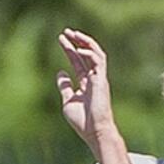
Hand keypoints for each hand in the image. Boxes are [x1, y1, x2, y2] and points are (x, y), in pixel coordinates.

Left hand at [57, 28, 117, 154]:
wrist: (95, 132)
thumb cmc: (82, 122)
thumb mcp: (68, 101)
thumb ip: (65, 87)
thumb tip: (61, 72)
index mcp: (86, 84)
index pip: (78, 62)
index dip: (70, 50)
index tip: (61, 39)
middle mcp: (94, 79)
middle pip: (87, 54)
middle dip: (77, 41)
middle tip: (66, 31)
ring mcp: (99, 79)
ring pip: (96, 53)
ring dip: (85, 42)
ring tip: (73, 33)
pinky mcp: (102, 80)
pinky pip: (98, 61)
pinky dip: (89, 53)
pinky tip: (78, 49)